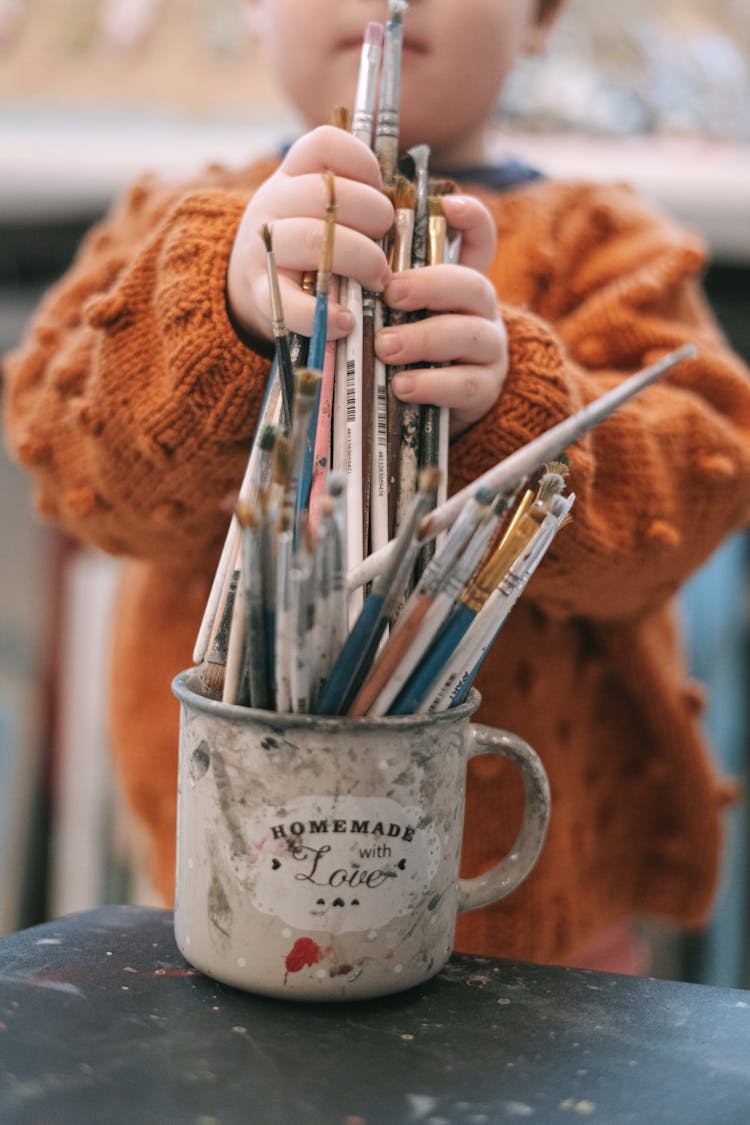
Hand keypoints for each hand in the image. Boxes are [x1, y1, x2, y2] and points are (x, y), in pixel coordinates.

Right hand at [227, 126, 393, 346]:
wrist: (253, 284)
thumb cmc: (309, 245)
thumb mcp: (323, 209)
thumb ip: (358, 198)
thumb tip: (413, 202)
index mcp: (294, 175)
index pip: (325, 144)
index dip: (362, 161)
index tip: (381, 187)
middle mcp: (273, 203)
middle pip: (324, 192)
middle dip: (372, 214)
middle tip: (387, 238)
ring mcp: (263, 247)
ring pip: (310, 239)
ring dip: (358, 259)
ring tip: (379, 280)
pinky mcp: (261, 292)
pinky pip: (288, 301)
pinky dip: (322, 313)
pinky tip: (346, 321)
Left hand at [375, 194, 507, 436]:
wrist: (423, 410)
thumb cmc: (399, 348)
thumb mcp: (389, 312)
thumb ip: (376, 284)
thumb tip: (334, 253)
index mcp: (457, 281)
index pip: (479, 238)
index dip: (471, 218)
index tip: (445, 206)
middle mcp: (480, 309)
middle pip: (472, 285)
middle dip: (430, 286)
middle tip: (390, 293)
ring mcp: (487, 349)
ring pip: (470, 334)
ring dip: (424, 339)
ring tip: (385, 347)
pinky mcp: (484, 389)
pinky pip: (466, 385)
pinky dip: (432, 384)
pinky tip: (401, 386)